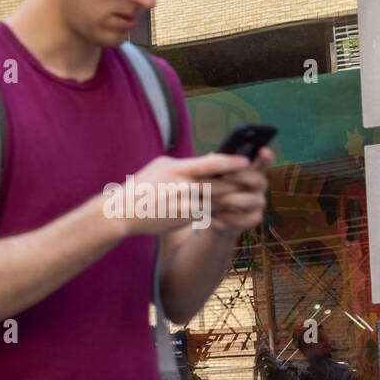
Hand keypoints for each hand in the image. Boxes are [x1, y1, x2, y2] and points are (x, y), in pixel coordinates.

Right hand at [112, 152, 257, 235]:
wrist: (125, 211)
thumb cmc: (144, 185)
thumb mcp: (161, 167)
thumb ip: (186, 164)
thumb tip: (210, 160)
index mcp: (178, 169)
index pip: (212, 163)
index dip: (232, 162)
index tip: (246, 160)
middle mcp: (184, 187)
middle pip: (221, 184)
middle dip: (239, 182)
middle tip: (254, 179)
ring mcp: (186, 205)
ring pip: (219, 201)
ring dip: (234, 198)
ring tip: (247, 194)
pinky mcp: (186, 219)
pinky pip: (210, 214)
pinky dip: (223, 211)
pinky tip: (231, 208)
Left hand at [202, 146, 272, 239]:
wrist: (210, 217)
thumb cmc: (210, 188)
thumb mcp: (209, 175)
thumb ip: (215, 165)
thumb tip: (212, 157)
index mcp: (250, 169)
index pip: (263, 161)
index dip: (265, 156)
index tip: (263, 150)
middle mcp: (258, 184)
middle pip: (257, 179)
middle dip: (240, 177)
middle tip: (225, 175)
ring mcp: (258, 202)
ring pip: (251, 200)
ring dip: (230, 199)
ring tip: (212, 199)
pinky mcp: (254, 218)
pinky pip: (245, 218)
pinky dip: (228, 217)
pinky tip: (214, 216)